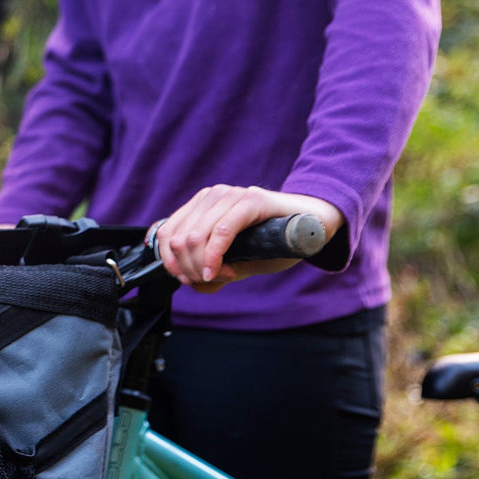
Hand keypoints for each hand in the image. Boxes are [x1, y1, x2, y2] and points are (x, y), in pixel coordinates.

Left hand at [152, 186, 343, 292]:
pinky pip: (222, 232)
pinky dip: (216, 257)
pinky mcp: (251, 201)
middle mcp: (212, 196)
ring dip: (204, 266)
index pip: (166, 234)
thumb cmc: (272, 242)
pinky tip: (226, 272)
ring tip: (225, 275)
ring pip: (196, 237)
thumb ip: (210, 271)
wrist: (312, 227)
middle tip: (212, 279)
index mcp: (200, 206)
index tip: (189, 279)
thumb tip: (190, 283)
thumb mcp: (234, 261)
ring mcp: (231, 195)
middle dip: (189, 269)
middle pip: (179, 239)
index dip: (170, 263)